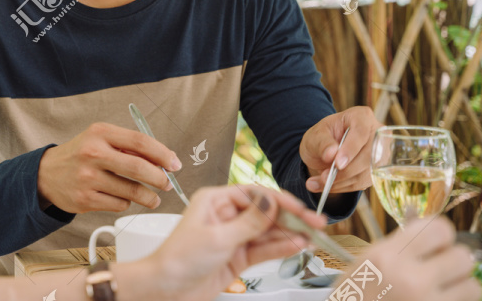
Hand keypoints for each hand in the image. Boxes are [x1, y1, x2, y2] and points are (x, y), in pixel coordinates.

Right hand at [36, 122, 179, 212]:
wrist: (47, 173)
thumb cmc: (81, 154)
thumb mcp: (101, 139)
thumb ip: (129, 146)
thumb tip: (163, 161)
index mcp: (100, 133)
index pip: (140, 141)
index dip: (162, 154)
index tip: (174, 163)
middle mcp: (93, 153)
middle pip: (138, 168)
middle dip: (160, 178)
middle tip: (167, 183)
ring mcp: (87, 178)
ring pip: (131, 191)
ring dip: (148, 197)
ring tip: (152, 198)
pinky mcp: (85, 199)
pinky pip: (119, 204)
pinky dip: (126, 202)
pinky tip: (122, 197)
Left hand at [117, 185, 325, 300]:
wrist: (166, 288)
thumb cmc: (179, 258)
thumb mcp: (218, 238)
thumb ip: (250, 222)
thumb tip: (271, 202)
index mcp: (215, 201)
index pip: (254, 194)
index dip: (279, 201)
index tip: (300, 209)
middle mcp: (225, 215)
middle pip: (265, 212)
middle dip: (291, 218)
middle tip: (315, 223)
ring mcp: (232, 236)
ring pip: (267, 232)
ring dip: (289, 234)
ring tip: (312, 236)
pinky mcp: (237, 256)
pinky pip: (263, 249)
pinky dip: (280, 247)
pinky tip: (297, 246)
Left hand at [300, 106, 381, 194]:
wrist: (325, 151)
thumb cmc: (321, 137)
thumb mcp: (315, 135)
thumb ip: (322, 142)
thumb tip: (331, 154)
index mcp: (361, 116)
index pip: (361, 132)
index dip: (350, 149)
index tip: (337, 163)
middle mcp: (377, 134)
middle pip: (367, 156)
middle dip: (345, 171)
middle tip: (323, 178)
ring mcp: (381, 154)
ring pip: (366, 173)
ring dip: (341, 182)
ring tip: (318, 184)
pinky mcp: (378, 171)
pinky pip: (363, 183)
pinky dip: (343, 187)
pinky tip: (326, 187)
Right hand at [343, 217, 480, 300]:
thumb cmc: (355, 294)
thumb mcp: (368, 261)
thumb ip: (401, 244)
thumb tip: (434, 230)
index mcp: (388, 257)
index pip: (440, 230)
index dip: (440, 233)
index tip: (434, 240)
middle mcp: (411, 280)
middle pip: (463, 257)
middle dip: (453, 259)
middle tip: (439, 265)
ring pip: (472, 286)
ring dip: (459, 286)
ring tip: (440, 288)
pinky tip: (434, 300)